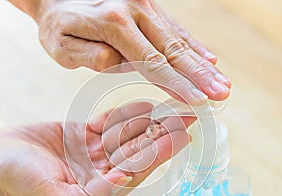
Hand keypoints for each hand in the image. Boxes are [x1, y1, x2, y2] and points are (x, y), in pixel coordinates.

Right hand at [0, 102, 191, 195]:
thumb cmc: (15, 181)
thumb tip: (125, 181)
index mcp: (96, 194)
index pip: (135, 171)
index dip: (159, 154)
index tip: (181, 136)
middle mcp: (99, 175)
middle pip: (137, 152)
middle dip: (163, 135)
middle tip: (188, 118)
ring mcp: (92, 155)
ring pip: (128, 137)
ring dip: (151, 123)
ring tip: (175, 108)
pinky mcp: (83, 138)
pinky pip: (110, 125)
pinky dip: (128, 116)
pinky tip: (148, 106)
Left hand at [10, 0, 230, 103]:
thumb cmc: (58, 26)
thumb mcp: (61, 45)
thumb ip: (90, 56)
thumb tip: (121, 64)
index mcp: (113, 23)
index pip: (151, 61)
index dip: (177, 83)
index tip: (198, 100)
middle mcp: (134, 11)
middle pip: (173, 49)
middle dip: (200, 75)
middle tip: (223, 93)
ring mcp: (144, 6)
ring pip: (179, 39)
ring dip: (202, 63)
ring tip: (223, 82)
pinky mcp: (149, 7)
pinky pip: (175, 28)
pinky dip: (194, 45)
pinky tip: (210, 58)